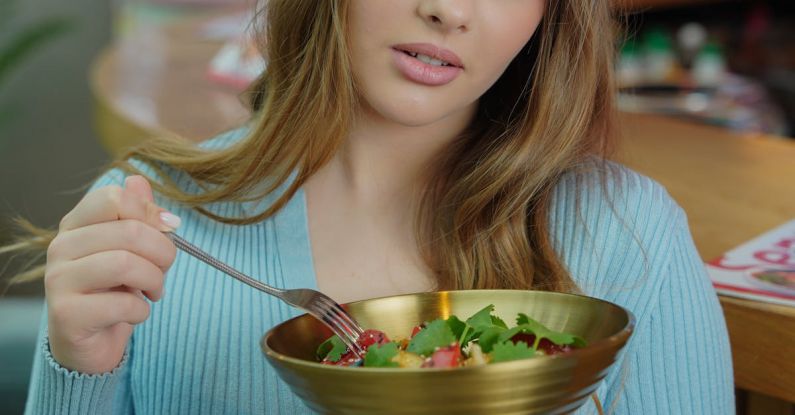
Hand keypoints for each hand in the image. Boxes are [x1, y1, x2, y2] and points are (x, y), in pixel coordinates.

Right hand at [44, 175, 179, 373]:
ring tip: (154, 291)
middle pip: (128, 231)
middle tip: (165, 269)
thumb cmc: (114, 290)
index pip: (114, 197)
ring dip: (154, 280)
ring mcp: (58, 280)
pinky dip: (142, 311)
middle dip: (163, 252)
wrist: (91, 343)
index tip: (167, 231)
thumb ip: (137, 214)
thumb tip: (138, 180)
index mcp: (77, 224)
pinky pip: (121, 304)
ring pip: (124, 264)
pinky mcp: (66, 314)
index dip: (150, 213)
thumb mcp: (131, 248)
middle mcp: (61, 247)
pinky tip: (137, 314)